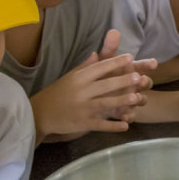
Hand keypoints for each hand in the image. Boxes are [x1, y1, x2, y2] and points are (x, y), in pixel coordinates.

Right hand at [32, 54, 154, 136]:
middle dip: (122, 81)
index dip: (115, 63)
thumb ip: (85, 67)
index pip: (100, 68)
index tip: (130, 57)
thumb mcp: (70, 77)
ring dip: (121, 101)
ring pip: (104, 104)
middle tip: (139, 77)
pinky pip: (100, 124)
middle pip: (105, 85)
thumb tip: (97, 53)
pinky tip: (126, 125)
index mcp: (79, 78)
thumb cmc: (58, 93)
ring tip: (137, 98)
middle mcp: (81, 91)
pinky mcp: (82, 123)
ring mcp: (82, 108)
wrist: (40, 113)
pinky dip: (113, 126)